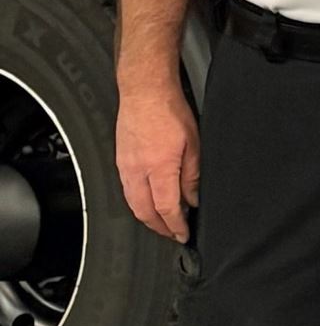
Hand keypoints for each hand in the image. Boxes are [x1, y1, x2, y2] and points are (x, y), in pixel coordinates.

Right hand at [116, 83, 199, 242]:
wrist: (145, 91)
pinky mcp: (120, 160)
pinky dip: (137, 202)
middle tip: (172, 233)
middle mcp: (138, 171)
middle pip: (144, 212)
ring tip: (161, 222)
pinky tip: (147, 201)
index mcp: (159, 168)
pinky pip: (126, 189)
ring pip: (132, 203)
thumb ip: (192, 176)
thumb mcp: (193, 145)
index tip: (183, 234)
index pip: (166, 209)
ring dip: (147, 217)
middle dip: (159, 228)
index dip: (175, 226)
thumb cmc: (169, 111)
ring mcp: (125, 166)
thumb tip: (192, 198)